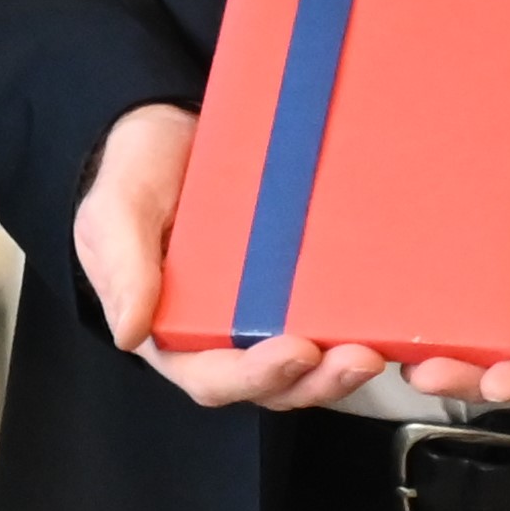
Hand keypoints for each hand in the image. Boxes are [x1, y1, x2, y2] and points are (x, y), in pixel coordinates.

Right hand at [81, 104, 403, 413]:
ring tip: (379, 348)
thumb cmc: (136, 174)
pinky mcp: (302, 287)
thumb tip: (129, 332)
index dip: (255, 375)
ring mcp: (268, 313)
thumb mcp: (114, 212)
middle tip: (358, 357)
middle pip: (274, 384)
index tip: (294, 350)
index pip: (213, 376)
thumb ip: (121, 266)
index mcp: (174, 331)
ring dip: (344, 370)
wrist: (171, 126)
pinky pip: (333, 318)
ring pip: (310, 366)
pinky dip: (364, 329)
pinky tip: (395, 322)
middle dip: (317, 381)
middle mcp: (226, 335)